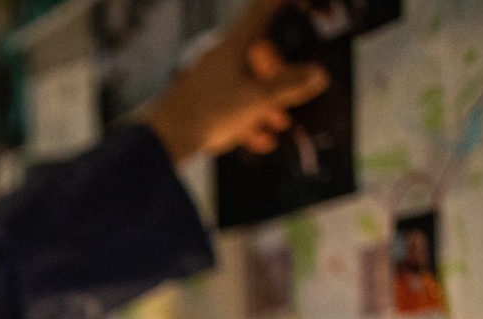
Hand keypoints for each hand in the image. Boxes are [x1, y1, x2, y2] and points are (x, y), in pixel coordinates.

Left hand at [143, 0, 329, 162]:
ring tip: (280, 123)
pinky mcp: (200, 103)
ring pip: (245, 84)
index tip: (291, 1)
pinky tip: (260, 140)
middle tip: (296, 91)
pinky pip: (230, 107)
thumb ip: (289, 86)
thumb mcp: (258, 99)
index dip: (280, 2)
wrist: (166, 140)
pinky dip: (247, 120)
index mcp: (234, 45)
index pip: (262, 10)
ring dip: (265, 104)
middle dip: (279, 76)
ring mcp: (209, 80)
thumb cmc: (207, 112)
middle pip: (258, 55)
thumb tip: (316, 75)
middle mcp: (220, 57)